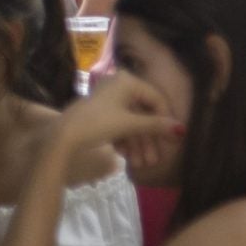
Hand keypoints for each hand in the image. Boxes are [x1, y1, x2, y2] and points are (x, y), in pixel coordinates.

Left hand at [59, 72, 180, 158]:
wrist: (63, 135)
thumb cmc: (98, 123)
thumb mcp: (129, 125)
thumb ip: (155, 125)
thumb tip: (181, 129)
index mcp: (127, 81)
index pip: (156, 99)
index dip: (165, 120)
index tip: (172, 140)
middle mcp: (119, 85)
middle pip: (142, 113)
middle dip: (148, 139)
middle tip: (155, 159)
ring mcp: (108, 99)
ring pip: (130, 122)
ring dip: (137, 144)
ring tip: (141, 164)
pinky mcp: (99, 112)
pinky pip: (118, 124)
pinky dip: (124, 140)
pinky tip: (126, 156)